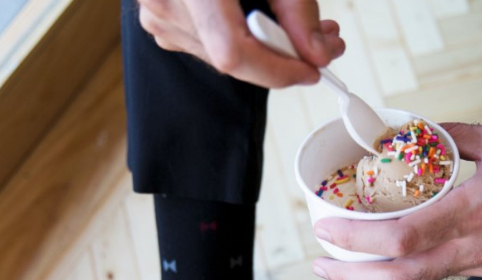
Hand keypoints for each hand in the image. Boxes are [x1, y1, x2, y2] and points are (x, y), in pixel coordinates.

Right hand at [137, 0, 345, 87]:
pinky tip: (263, 24)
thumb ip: (296, 8)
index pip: (234, 53)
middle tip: (321, 44)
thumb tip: (317, 53)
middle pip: (233, 60)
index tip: (310, 70)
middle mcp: (167, 4)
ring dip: (267, 51)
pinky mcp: (164, 22)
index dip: (277, 70)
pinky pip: (210, 46)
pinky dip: (242, 41)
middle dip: (283, 59)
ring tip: (297, 27)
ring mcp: (160, 17)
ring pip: (225, 58)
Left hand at [311, 123, 481, 279]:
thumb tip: (418, 135)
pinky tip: (430, 238)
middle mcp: (481, 251)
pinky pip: (460, 270)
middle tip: (323, 266)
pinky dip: (434, 257)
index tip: (327, 232)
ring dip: (388, 269)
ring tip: (364, 249)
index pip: (399, 239)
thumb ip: (455, 140)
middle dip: (352, 279)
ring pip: (428, 277)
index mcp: (477, 212)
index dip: (354, 242)